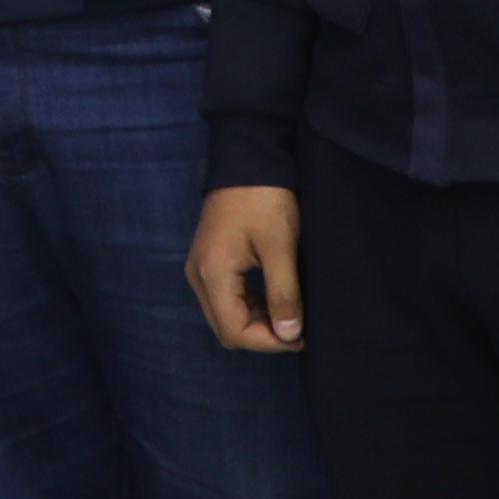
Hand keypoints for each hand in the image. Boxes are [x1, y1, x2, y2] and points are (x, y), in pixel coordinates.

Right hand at [188, 186, 307, 354]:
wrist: (248, 156)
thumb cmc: (265, 197)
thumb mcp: (280, 246)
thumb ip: (284, 293)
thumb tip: (290, 334)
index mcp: (212, 274)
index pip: (234, 332)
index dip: (268, 342)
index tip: (300, 335)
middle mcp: (199, 276)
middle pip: (226, 328)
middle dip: (262, 334)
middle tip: (298, 326)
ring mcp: (201, 267)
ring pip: (226, 314)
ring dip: (258, 321)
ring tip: (291, 311)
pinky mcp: (210, 260)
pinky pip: (227, 297)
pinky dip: (251, 305)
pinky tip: (274, 296)